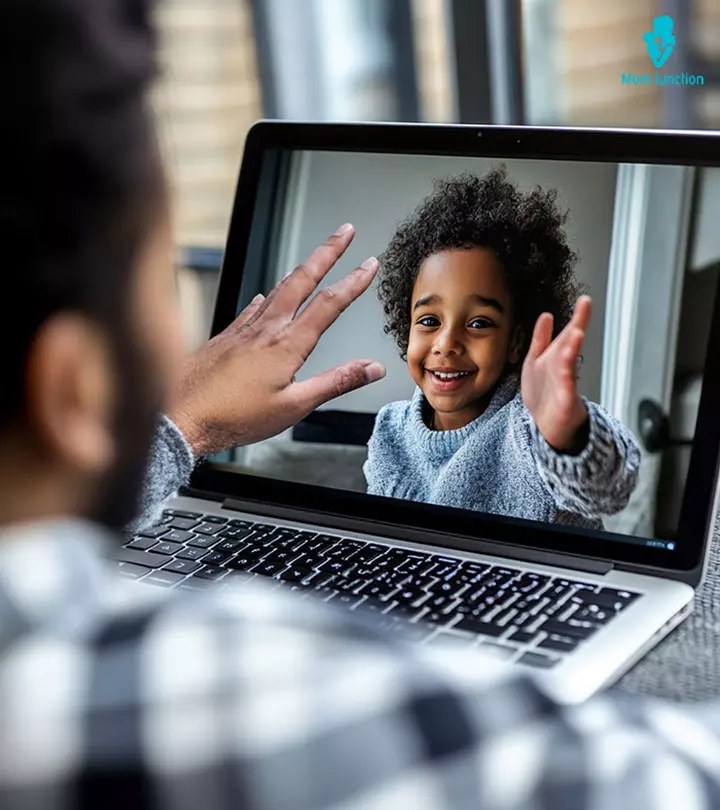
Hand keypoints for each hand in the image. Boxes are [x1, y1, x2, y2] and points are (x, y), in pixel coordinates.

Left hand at [168, 224, 385, 455]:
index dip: (353, 281)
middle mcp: (264, 330)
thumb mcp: (295, 406)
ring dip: (299, 270)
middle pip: (301, 279)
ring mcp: (241, 331)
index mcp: (286, 345)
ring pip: (275, 289)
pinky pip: (249, 310)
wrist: (180, 416)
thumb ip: (336, 383)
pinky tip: (262, 298)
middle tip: (344, 232)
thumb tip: (371, 368)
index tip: (369, 264)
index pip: (328, 304)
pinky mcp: (223, 339)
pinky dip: (264, 298)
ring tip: (313, 259)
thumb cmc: (233, 416)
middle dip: (327, 252)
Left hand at [520, 296, 590, 453]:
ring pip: (569, 365)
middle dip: (577, 328)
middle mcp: (564, 368)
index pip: (568, 333)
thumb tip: (546, 315)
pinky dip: (568, 380)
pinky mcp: (565, 403)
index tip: (585, 300)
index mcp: (557, 357)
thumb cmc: (544, 394)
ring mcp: (566, 385)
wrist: (546, 425)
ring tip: (576, 333)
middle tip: (584, 309)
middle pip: (572, 345)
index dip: (577, 317)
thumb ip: (541, 338)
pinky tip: (567, 370)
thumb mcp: (537, 360)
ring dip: (572, 349)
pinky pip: (567, 390)